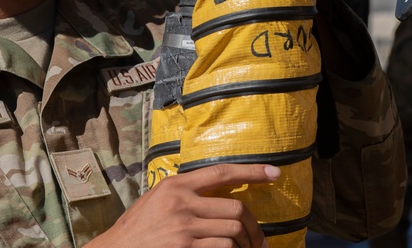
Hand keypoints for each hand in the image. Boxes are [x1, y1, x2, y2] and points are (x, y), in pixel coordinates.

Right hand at [87, 164, 279, 247]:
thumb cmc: (137, 229)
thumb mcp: (156, 200)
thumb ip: (183, 193)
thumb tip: (217, 191)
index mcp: (175, 185)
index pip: (221, 172)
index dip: (252, 172)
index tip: (274, 172)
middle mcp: (181, 203)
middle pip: (236, 207)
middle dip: (253, 226)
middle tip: (258, 239)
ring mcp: (184, 228)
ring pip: (233, 231)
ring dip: (245, 245)